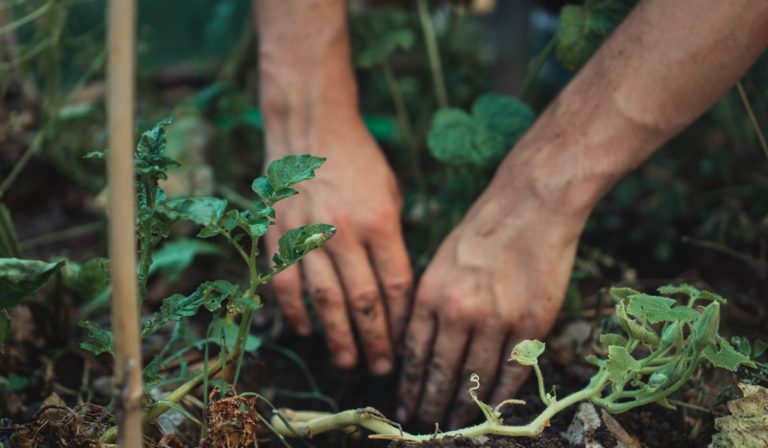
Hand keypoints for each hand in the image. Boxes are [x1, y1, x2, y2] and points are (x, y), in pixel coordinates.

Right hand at [264, 120, 411, 375]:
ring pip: (324, 300)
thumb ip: (392, 240)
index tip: (406, 345)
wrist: (311, 127)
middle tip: (382, 370)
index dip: (401, 321)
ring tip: (348, 362)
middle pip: (363, 301)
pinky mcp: (279, 234)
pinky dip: (295, 312)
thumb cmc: (359, 161)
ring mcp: (308, 234)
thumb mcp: (390, 194)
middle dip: (375, 341)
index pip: (395, 285)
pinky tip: (306, 332)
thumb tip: (395, 290)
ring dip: (337, 337)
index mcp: (380, 221)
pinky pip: (286, 283)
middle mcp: (344, 232)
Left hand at [397, 164, 584, 426]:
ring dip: (464, 406)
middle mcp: (458, 311)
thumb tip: (418, 345)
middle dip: (430, 403)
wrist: (531, 205)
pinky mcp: (531, 324)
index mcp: (430, 293)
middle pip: (440, 372)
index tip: (404, 405)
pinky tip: (492, 409)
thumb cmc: (482, 229)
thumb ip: (429, 302)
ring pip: (475, 378)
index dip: (409, 385)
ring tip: (455, 423)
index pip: (414, 353)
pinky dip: (501, 395)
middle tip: (424, 424)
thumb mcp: (440, 260)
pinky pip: (512, 371)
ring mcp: (496, 319)